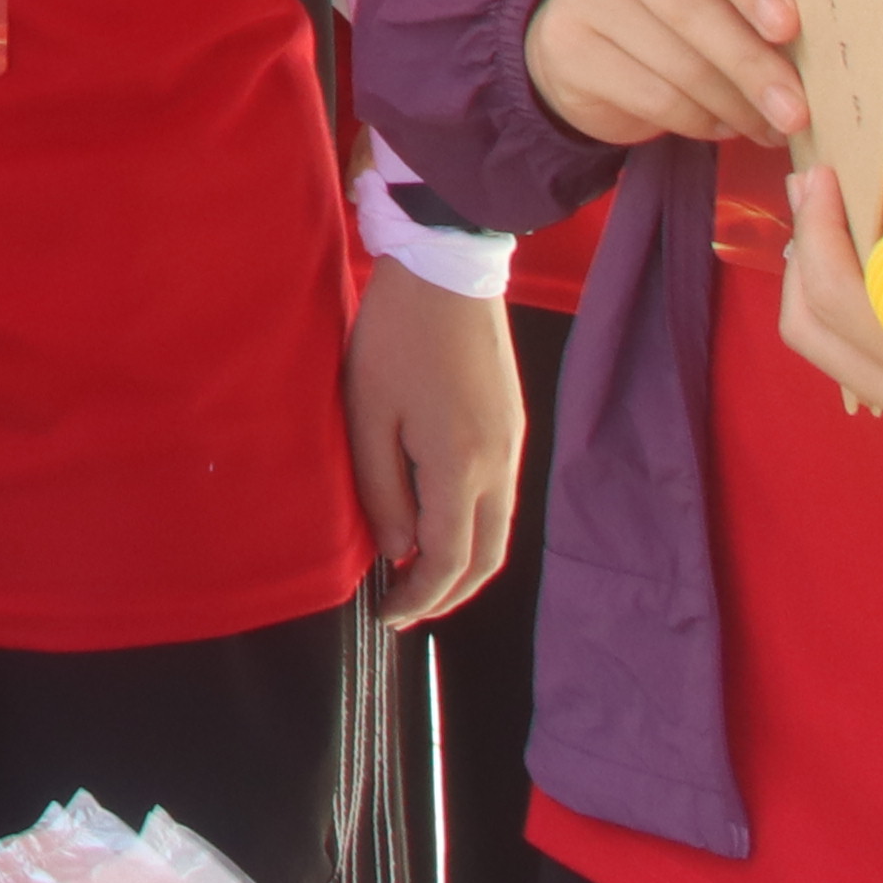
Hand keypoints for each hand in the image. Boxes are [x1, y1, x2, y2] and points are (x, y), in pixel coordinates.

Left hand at [343, 271, 522, 625]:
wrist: (448, 269)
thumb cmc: (396, 336)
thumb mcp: (368, 414)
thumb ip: (382, 489)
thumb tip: (397, 551)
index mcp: (461, 467)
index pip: (450, 561)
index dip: (419, 597)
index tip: (387, 613)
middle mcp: (500, 465)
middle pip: (487, 559)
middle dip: (448, 594)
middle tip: (405, 607)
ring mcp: (514, 445)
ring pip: (498, 531)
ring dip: (462, 562)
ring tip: (417, 572)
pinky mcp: (513, 425)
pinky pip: (500, 498)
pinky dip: (472, 527)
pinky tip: (438, 522)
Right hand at [523, 0, 801, 150]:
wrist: (588, 27)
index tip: (790, 26)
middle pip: (692, 7)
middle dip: (754, 66)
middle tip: (798, 111)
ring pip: (676, 61)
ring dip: (734, 104)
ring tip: (772, 126)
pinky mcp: (565, 46)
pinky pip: (651, 95)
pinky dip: (699, 120)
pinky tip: (725, 126)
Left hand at [783, 143, 882, 472]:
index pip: (847, 304)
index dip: (820, 229)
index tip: (822, 173)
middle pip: (820, 337)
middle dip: (811, 254)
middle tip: (824, 193)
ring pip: (839, 360)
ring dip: (831, 286)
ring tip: (852, 225)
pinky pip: (877, 375)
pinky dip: (864, 318)